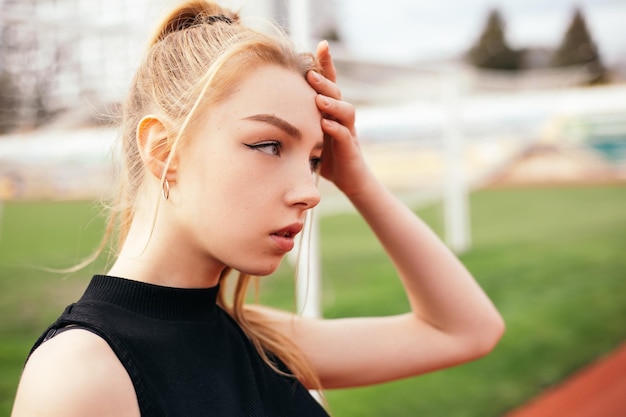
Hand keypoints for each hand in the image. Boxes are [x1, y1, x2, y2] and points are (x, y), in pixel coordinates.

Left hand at [307, 41, 371, 196]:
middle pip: (337, 93)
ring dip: (333, 104)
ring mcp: (349, 132)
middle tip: (311, 74)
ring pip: (346, 112)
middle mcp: (342, 117)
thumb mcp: (309, 135)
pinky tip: (325, 125)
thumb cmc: (326, 156)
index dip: (327, 64)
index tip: (321, 45)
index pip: (330, 84)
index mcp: (331, 111)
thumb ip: (298, 121)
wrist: (349, 180)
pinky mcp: (351, 149)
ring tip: (319, 100)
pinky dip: (336, 130)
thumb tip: (269, 109)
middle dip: (325, 82)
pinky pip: (346, 136)